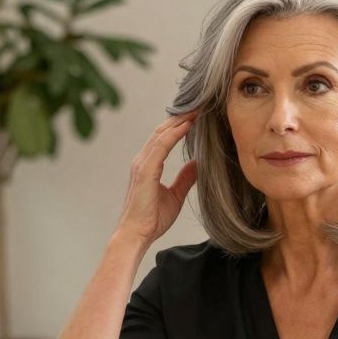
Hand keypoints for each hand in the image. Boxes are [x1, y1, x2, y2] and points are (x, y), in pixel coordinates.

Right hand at [115, 113, 198, 248]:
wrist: (137, 235)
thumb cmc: (151, 219)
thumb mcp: (175, 195)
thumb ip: (184, 178)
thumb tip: (198, 164)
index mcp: (148, 165)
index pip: (164, 137)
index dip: (180, 124)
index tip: (197, 114)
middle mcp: (142, 160)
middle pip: (162, 130)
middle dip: (181, 116)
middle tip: (200, 103)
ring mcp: (142, 164)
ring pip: (161, 134)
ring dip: (180, 120)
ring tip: (197, 108)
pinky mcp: (145, 170)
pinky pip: (161, 146)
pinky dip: (174, 134)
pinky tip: (187, 125)